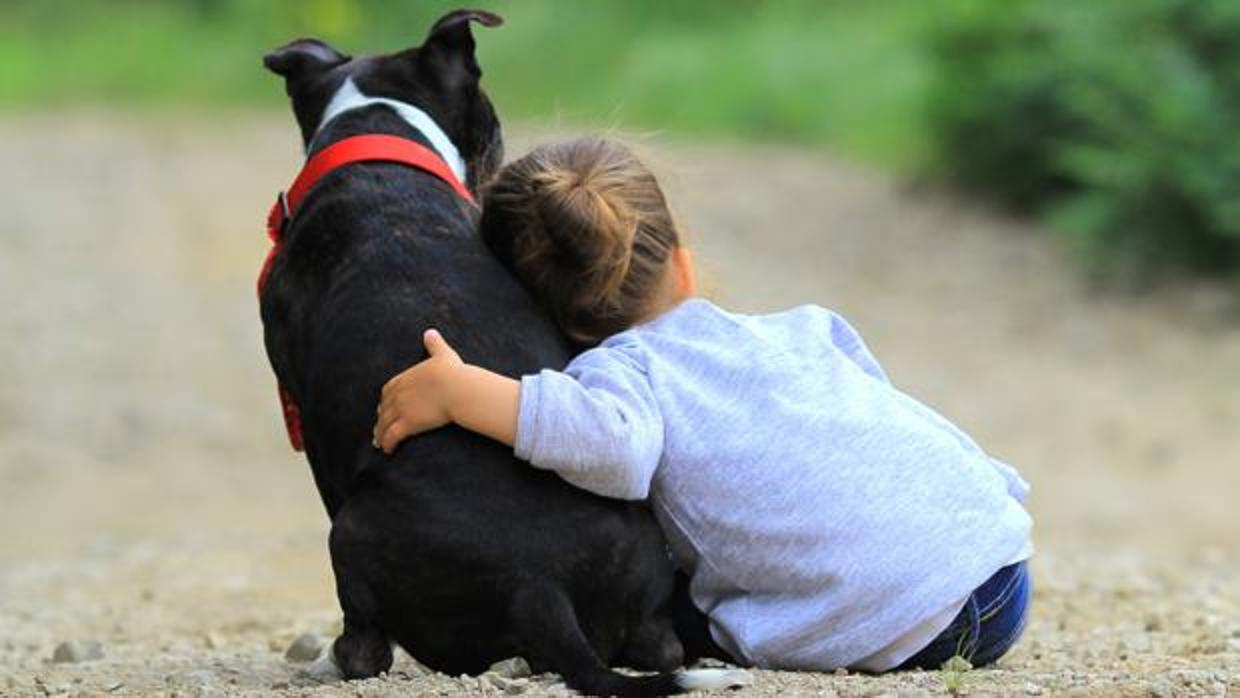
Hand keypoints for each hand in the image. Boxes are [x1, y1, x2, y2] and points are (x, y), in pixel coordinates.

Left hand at [373, 329, 462, 452]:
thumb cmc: (453, 373)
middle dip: (381, 418)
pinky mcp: (408, 424)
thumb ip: (434, 344)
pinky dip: (388, 443)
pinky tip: (388, 450)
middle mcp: (399, 394)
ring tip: (379, 443)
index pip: (388, 391)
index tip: (384, 407)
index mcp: (404, 379)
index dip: (386, 400)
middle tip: (379, 427)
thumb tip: (430, 332)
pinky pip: (392, 436)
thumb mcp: (443, 354)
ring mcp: (401, 410)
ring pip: (384, 424)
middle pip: (384, 409)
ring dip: (380, 434)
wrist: (458, 389)